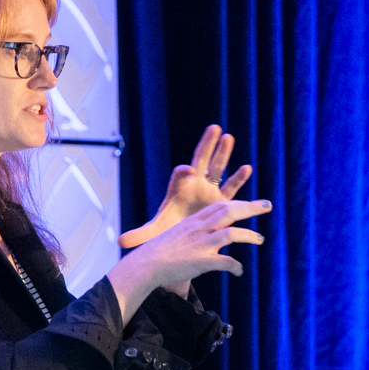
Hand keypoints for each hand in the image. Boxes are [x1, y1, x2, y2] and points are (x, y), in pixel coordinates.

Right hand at [106, 198, 271, 323]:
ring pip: (231, 234)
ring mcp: (201, 244)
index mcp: (193, 221)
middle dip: (250, 207)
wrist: (145, 266)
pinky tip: (239, 271)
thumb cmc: (158, 253)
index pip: (219, 206)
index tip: (251, 203)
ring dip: (248, 235)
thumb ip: (194, 234)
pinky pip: (226, 262)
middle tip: (267, 205)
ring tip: (260, 239)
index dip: (237, 203)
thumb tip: (205, 237)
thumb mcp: (177, 237)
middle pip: (228, 211)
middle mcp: (198, 229)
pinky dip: (236, 266)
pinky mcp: (201, 261)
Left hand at [119, 125, 252, 248]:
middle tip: (214, 128)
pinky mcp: (221, 200)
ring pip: (217, 168)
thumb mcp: (157, 231)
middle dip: (207, 145)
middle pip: (200, 160)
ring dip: (223, 153)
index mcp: (178, 189)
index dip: (182, 172)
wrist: (186, 236)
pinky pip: (231, 187)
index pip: (179, 175)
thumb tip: (121, 241)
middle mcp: (195, 185)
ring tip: (229, 137)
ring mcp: (209, 190)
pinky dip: (239, 178)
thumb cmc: (171, 229)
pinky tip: (247, 168)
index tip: (188, 170)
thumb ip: (141, 234)